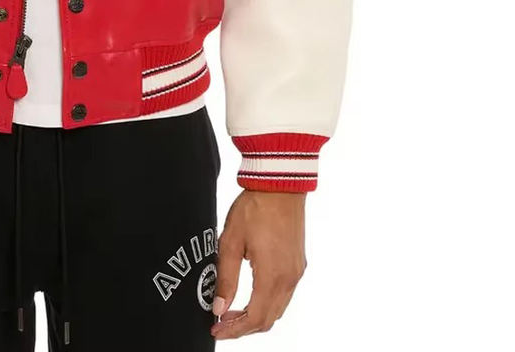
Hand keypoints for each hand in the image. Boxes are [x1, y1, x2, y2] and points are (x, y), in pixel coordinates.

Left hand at [210, 190, 306, 339]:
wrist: (280, 184)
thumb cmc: (255, 208)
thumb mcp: (230, 242)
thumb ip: (225, 278)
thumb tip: (219, 307)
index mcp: (272, 276)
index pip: (254, 318)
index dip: (234, 330)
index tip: (216, 329)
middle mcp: (289, 279)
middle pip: (268, 319)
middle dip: (243, 327)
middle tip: (221, 322)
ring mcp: (296, 271)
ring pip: (278, 309)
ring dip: (256, 316)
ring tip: (231, 310)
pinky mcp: (298, 263)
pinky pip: (284, 294)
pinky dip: (267, 302)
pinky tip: (250, 295)